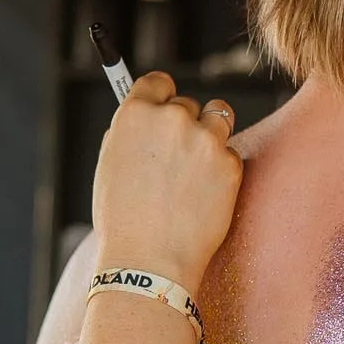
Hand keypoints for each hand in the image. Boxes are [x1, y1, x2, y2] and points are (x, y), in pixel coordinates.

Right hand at [90, 72, 241, 290]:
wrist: (148, 261)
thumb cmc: (123, 221)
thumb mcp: (111, 165)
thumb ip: (132, 134)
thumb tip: (150, 115)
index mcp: (135, 114)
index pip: (158, 82)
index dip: (163, 97)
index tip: (166, 108)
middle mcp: (171, 118)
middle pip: (189, 104)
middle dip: (187, 126)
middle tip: (177, 162)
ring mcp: (204, 139)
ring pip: (219, 118)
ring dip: (211, 138)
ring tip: (195, 175)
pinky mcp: (229, 163)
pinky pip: (231, 154)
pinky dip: (223, 171)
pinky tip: (204, 197)